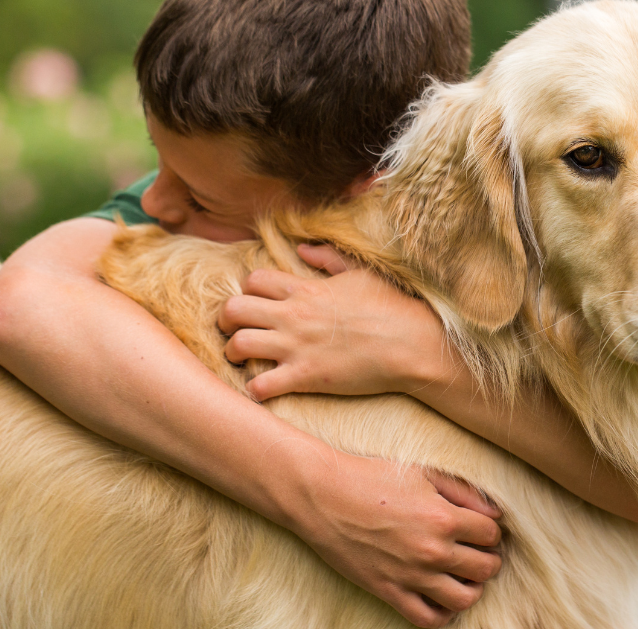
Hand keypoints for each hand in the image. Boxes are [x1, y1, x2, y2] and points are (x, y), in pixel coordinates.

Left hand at [219, 244, 462, 400]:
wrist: (412, 344)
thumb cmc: (392, 307)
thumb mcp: (360, 273)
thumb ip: (328, 258)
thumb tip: (302, 248)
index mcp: (305, 289)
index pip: (253, 280)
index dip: (247, 291)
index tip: (256, 303)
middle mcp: (293, 315)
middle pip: (233, 309)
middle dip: (226, 320)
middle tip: (234, 330)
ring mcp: (297, 347)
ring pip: (237, 345)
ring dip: (233, 354)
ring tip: (241, 360)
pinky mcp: (305, 377)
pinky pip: (260, 385)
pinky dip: (255, 389)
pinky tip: (263, 388)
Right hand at [280, 445, 502, 626]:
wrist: (323, 496)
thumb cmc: (372, 478)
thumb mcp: (423, 473)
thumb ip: (464, 492)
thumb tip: (496, 513)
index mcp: (443, 517)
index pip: (491, 534)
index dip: (490, 531)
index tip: (479, 529)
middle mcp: (432, 550)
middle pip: (486, 568)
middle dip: (488, 559)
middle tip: (476, 552)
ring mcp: (411, 575)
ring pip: (465, 599)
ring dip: (472, 588)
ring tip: (462, 576)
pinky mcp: (389, 591)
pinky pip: (428, 619)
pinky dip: (442, 614)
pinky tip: (440, 598)